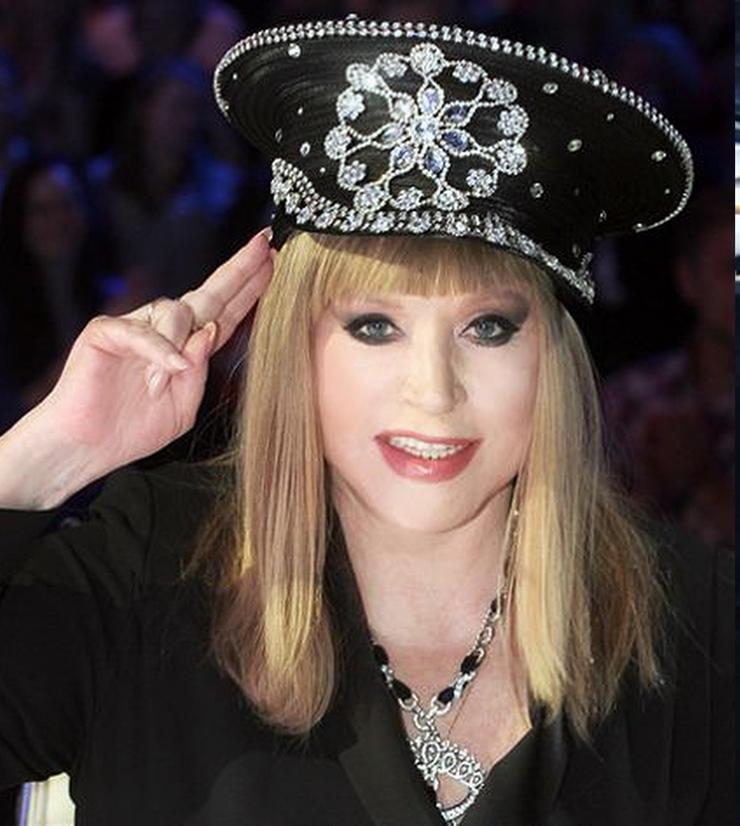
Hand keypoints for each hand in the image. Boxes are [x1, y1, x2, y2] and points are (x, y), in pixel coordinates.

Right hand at [33, 229, 272, 482]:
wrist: (88, 447)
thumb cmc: (133, 429)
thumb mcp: (183, 407)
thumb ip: (200, 372)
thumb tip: (210, 331)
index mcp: (188, 348)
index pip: (225, 312)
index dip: (249, 288)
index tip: (273, 261)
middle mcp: (165, 330)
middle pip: (209, 293)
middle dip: (238, 270)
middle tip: (264, 245)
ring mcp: (137, 326)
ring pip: (176, 312)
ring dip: (178, 349)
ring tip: (163, 385)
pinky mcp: (106, 331)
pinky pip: (141, 331)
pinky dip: (158, 352)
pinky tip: (167, 372)